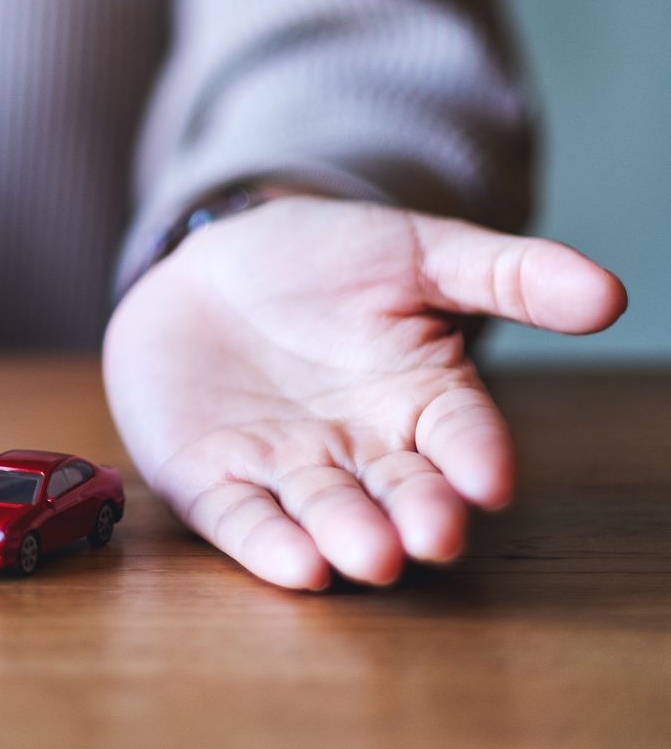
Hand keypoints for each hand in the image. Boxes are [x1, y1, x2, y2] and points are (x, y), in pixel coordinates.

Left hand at [104, 196, 625, 589]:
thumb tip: (610, 295)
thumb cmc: (324, 261)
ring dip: (348, 538)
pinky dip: (266, 545)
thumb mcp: (418, 252)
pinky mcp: (213, 482)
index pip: (462, 436)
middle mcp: (362, 452)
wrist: (209, 262)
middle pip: (400, 492)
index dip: (477, 457)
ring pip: (325, 515)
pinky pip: (242, 520)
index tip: (489, 478)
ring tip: (371, 559)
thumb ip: (509, 274)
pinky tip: (296, 567)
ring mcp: (287, 471)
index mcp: (422, 401)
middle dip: (419, 515)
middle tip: (434, 538)